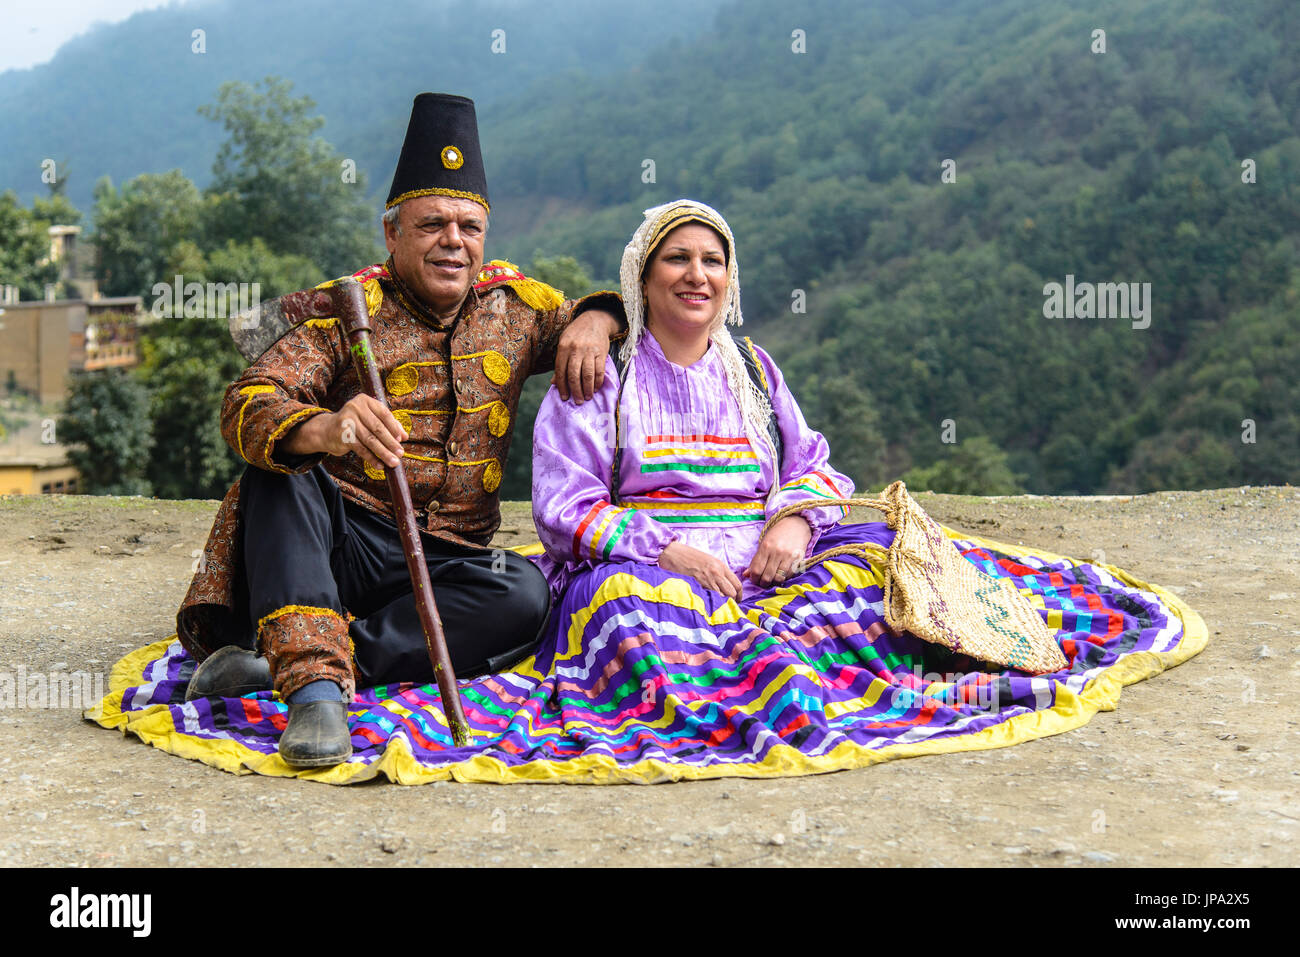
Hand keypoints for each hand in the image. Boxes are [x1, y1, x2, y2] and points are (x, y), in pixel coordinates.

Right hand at [283, 394, 407, 471]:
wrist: (327, 430)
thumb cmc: (355, 424)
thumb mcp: (370, 420)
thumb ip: (388, 425)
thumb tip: (405, 437)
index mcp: (365, 400)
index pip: (384, 414)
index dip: (394, 427)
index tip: (402, 439)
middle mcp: (355, 407)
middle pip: (377, 428)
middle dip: (391, 442)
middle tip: (401, 454)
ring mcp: (347, 420)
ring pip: (370, 439)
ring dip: (383, 452)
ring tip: (393, 462)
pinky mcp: (342, 434)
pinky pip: (360, 448)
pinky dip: (371, 458)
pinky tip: (379, 465)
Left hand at [552, 309, 619, 403]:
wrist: (595, 320)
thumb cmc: (576, 335)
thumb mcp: (564, 344)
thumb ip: (560, 363)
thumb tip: (554, 383)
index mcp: (563, 347)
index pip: (561, 371)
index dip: (562, 386)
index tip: (565, 397)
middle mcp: (575, 349)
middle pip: (574, 375)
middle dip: (576, 391)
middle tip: (578, 402)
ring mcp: (589, 351)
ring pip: (587, 375)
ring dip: (588, 389)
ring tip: (587, 397)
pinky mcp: (601, 352)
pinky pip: (599, 370)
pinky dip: (598, 382)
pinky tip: (596, 388)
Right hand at [658, 541, 743, 602]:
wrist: (672, 553)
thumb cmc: (688, 557)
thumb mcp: (708, 562)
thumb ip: (717, 573)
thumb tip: (725, 586)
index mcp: (720, 566)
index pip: (737, 584)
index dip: (738, 596)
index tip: (735, 601)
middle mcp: (716, 573)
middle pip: (733, 592)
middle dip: (732, 601)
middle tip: (727, 607)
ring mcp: (707, 579)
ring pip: (722, 597)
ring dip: (721, 604)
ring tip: (717, 607)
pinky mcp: (697, 584)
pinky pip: (709, 597)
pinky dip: (711, 603)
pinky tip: (707, 604)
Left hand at [744, 515, 812, 587]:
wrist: (796, 524)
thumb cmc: (777, 535)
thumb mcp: (764, 544)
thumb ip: (755, 560)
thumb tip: (746, 575)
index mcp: (765, 547)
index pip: (756, 569)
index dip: (754, 579)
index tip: (754, 580)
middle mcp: (776, 552)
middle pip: (767, 576)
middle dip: (763, 583)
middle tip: (762, 583)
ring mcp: (788, 556)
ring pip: (778, 578)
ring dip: (773, 583)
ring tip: (772, 581)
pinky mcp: (798, 559)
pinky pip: (789, 575)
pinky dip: (784, 578)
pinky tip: (781, 575)